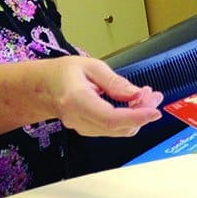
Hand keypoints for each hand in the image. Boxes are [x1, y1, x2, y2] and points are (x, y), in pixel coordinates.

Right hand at [48, 57, 162, 136]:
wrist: (42, 87)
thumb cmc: (62, 73)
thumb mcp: (90, 66)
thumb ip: (115, 82)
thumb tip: (137, 95)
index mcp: (76, 100)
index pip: (110, 118)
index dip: (136, 117)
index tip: (154, 111)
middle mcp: (79, 120)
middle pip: (119, 127)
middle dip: (143, 113)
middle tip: (154, 95)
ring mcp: (84, 129)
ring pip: (121, 131)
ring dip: (139, 116)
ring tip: (147, 96)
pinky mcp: (90, 131)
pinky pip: (116, 129)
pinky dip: (131, 119)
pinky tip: (136, 104)